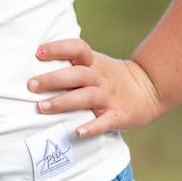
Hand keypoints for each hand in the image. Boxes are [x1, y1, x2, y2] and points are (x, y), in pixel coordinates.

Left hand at [27, 39, 166, 135]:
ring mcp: (109, 97)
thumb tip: (35, 64)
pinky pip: (105, 122)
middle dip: (53, 79)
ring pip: (86, 97)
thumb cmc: (111, 78)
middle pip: (77, 75)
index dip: (59, 48)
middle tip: (31, 85)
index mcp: (94, 63)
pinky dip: (92, 127)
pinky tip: (78, 132)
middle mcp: (100, 78)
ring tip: (43, 107)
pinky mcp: (118, 116)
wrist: (151, 89)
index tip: (39, 52)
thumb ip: (72, 65)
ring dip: (64, 102)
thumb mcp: (96, 64)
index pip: (78, 49)